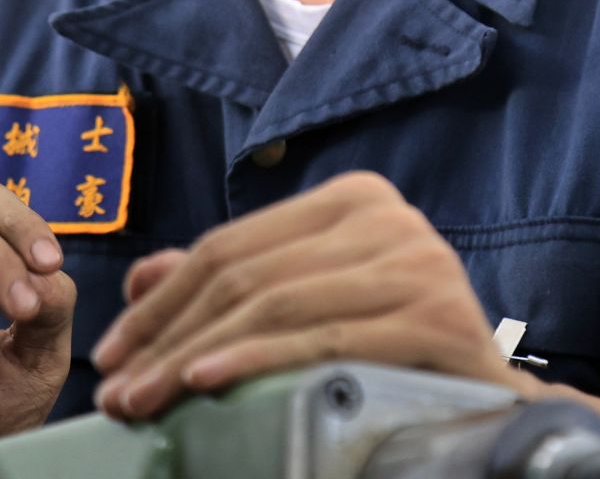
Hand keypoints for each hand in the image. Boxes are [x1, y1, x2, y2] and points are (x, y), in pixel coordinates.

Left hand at [88, 171, 521, 419]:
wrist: (487, 400)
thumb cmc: (387, 349)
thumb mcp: (305, 300)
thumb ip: (234, 280)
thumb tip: (140, 277)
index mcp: (354, 199)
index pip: (230, 244)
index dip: (161, 300)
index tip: (112, 353)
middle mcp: (389, 217)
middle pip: (246, 276)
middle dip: (168, 337)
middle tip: (118, 392)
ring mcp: (417, 263)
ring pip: (276, 305)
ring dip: (194, 357)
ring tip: (146, 401)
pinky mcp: (435, 318)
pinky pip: (321, 340)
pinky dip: (255, 361)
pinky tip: (206, 382)